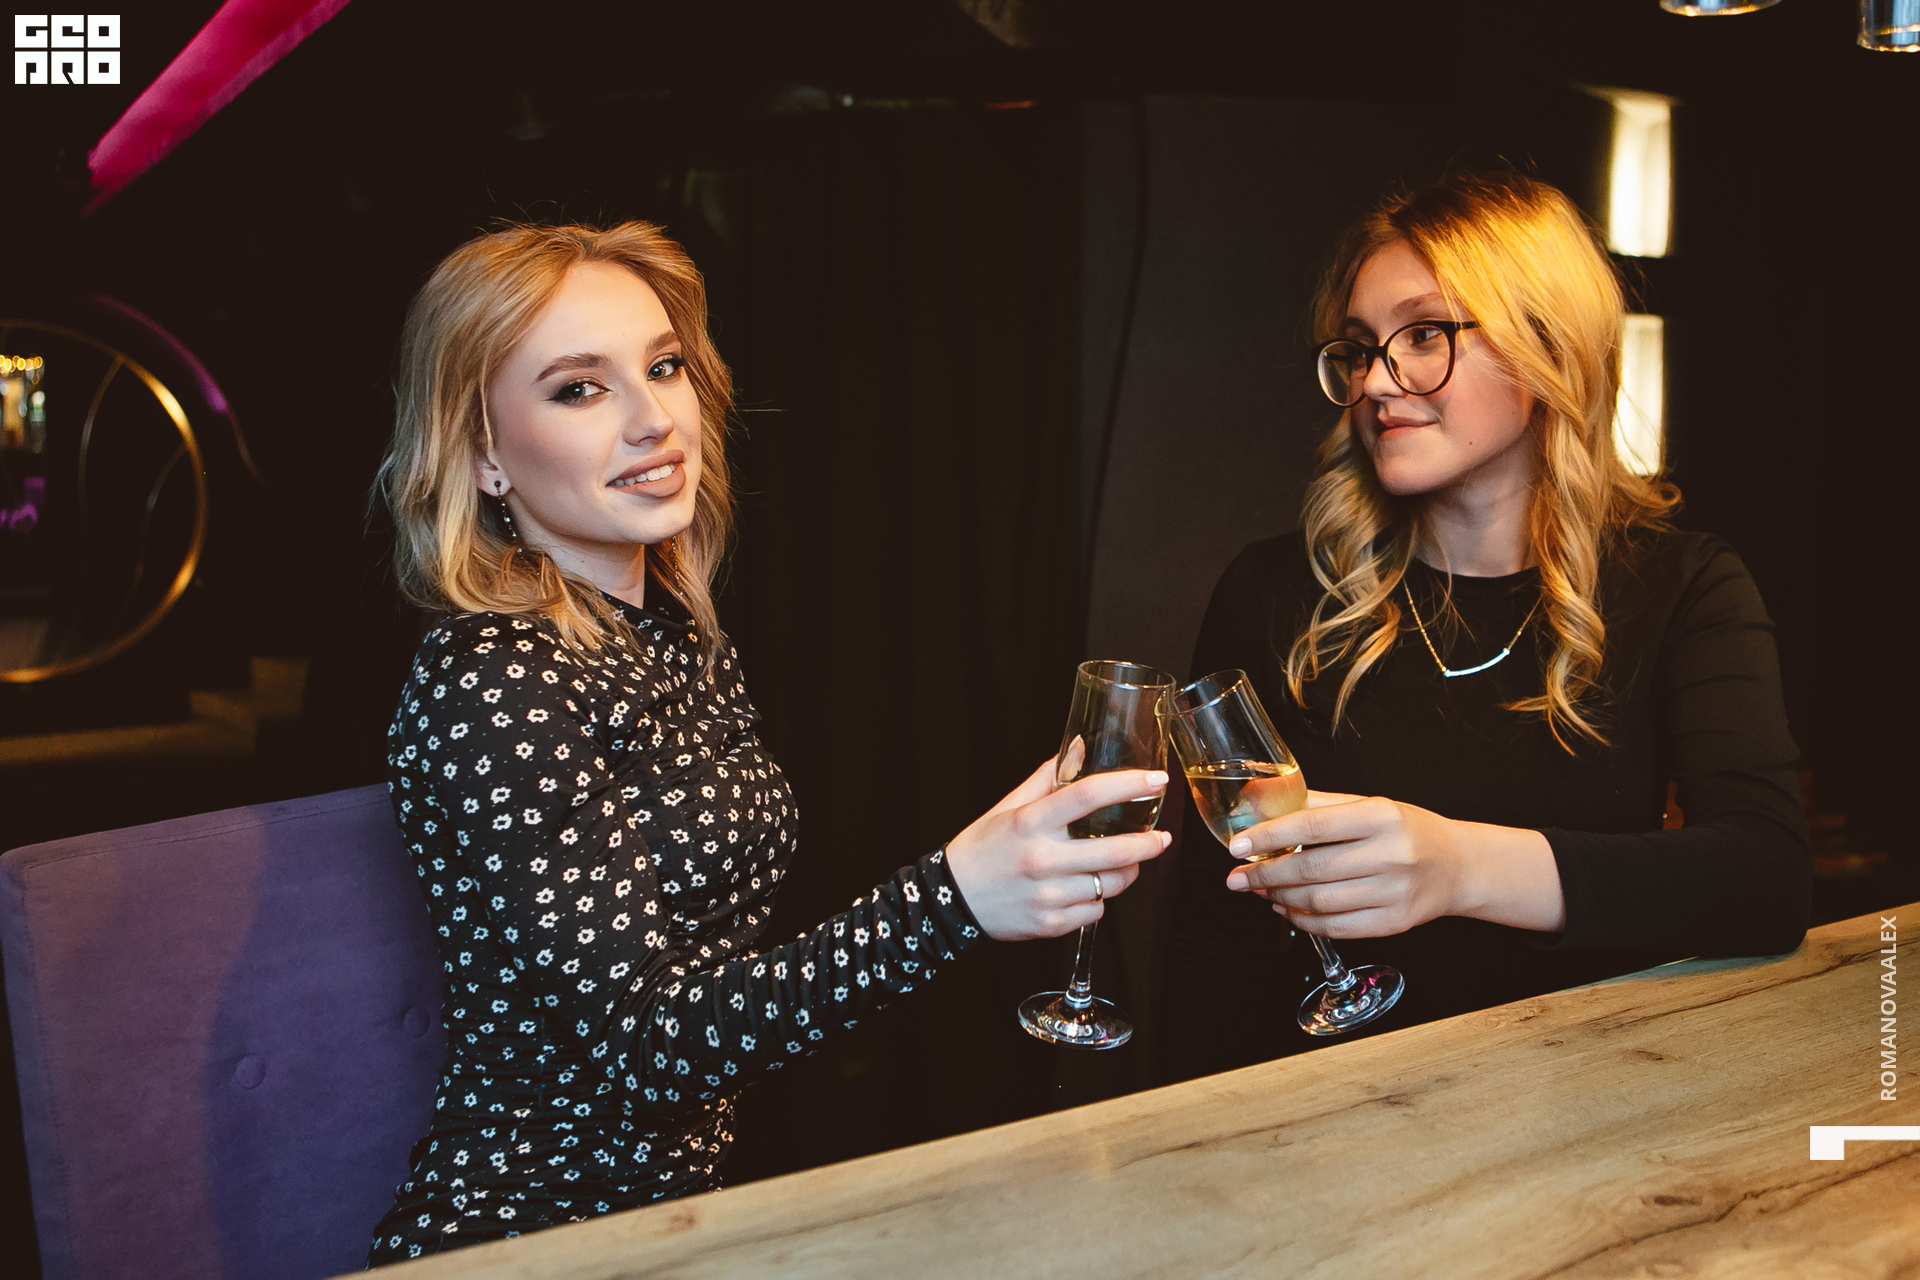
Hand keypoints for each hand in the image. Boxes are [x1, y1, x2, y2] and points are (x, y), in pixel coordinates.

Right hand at [944, 758, 1169, 941]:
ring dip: (1127, 872)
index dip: (1129, 785)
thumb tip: (1080, 747)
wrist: (951, 901)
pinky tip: (1086, 888)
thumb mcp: (1009, 807)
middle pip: (1116, 850)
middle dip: (1149, 843)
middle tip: (1160, 837)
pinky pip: (1096, 910)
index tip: (1156, 780)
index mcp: (1030, 821)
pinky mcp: (1050, 924)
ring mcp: (1047, 894)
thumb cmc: (982, 849)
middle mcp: (1041, 858)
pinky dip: (1099, 899)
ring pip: (1112, 884)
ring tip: (1123, 863)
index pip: (1088, 795)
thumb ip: (1048, 777)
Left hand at [1219, 791, 1563, 937]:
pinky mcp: (1395, 923)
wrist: (1459, 866)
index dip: (1268, 837)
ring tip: (1261, 891)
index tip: (1237, 847)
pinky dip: (1304, 922)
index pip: (1311, 826)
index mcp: (1381, 817)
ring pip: (1319, 903)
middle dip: (1265, 875)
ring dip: (1280, 900)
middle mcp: (1390, 855)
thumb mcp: (1368, 805)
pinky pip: (1336, 928)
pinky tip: (1288, 911)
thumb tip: (1259, 803)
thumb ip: (1316, 805)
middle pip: (1311, 870)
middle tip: (1237, 878)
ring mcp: (1395, 893)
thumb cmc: (1406, 831)